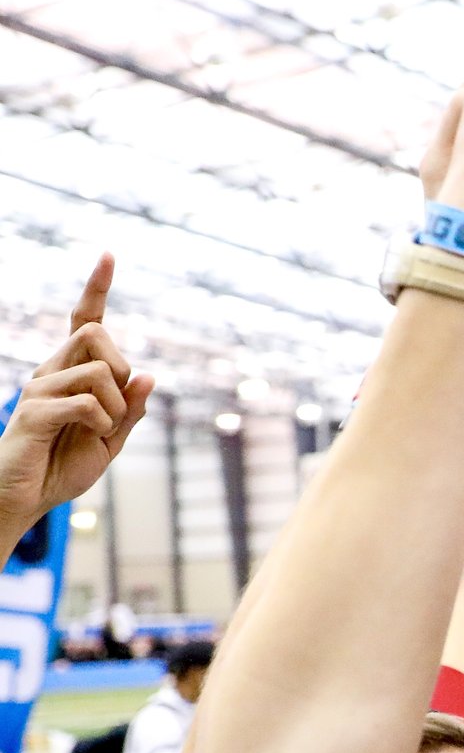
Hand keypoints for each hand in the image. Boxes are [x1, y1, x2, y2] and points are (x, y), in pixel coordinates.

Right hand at [0, 255, 153, 535]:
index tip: (108, 254)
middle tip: (115, 408)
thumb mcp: (111, 439)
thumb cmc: (63, 466)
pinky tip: (89, 435)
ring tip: (99, 431)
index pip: (83, 320)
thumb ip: (131, 410)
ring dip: (114, 407)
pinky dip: (102, 422)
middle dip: (121, 366)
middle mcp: (51, 370)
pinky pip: (86, 402)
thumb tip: (150, 375)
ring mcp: (38, 388)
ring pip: (98, 370)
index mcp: (71, 372)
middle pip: (95, 333)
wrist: (24, 499)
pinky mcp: (32, 412)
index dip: (96, 288)